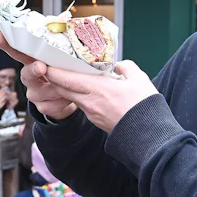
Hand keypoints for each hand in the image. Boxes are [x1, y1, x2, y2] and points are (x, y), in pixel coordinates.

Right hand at [0, 32, 76, 120]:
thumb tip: (64, 23)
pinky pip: (50, 106)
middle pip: (26, 73)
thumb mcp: (63, 60)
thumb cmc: (66, 74)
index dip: (7, 44)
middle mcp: (30, 77)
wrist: (72, 98)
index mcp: (33, 61)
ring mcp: (33, 93)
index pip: (18, 51)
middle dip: (34, 70)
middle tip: (41, 66)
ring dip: (57, 89)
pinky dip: (62, 102)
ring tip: (70, 84)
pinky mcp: (41, 106)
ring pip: (41, 92)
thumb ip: (61, 48)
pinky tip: (68, 97)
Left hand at [42, 60, 157, 133]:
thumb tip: (118, 66)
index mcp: (98, 89)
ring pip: (72, 97)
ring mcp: (92, 114)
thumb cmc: (144, 107)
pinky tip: (86, 90)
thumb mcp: (139, 79)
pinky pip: (82, 105)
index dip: (54, 70)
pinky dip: (79, 96)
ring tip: (68, 76)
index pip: (67, 79)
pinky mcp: (97, 121)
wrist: (148, 135)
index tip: (47, 62)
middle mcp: (90, 102)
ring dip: (67, 87)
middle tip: (53, 66)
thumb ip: (126, 67)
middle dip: (55, 78)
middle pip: (64, 89)